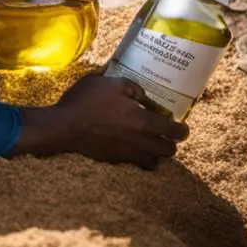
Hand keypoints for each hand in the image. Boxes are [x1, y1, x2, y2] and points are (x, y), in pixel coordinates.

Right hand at [16, 69, 188, 169]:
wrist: (64, 126)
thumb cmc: (87, 101)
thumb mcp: (109, 82)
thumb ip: (132, 86)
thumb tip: (143, 93)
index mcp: (143, 121)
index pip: (174, 131)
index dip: (182, 130)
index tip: (182, 126)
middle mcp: (140, 141)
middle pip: (168, 151)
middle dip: (171, 143)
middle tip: (165, 134)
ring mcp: (127, 153)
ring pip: (153, 162)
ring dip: (155, 153)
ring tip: (149, 142)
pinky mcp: (113, 159)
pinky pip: (134, 163)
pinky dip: (138, 158)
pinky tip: (130, 147)